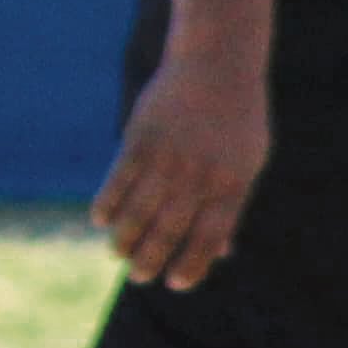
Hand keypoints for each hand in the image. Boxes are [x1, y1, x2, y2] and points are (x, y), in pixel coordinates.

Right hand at [91, 46, 266, 289]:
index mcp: (231, 186)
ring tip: (118, 253)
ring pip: (139, 211)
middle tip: (139, 277)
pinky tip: (101, 219)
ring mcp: (168, 158)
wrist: (217, 64)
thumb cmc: (236, 118)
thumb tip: (223, 252)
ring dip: (125, 238)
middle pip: (169, 230)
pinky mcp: (140, 139)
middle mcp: (198, 177)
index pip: (208, 239)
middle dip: (151, 260)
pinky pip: (119, 181)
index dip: (191, 265)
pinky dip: (107, 203)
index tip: (175, 283)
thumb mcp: (247, 163)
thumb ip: (230, 206)